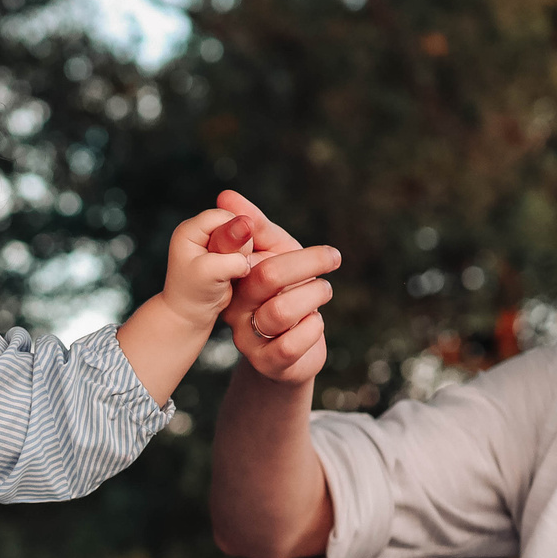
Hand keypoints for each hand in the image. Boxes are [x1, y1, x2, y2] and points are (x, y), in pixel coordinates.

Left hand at [158, 207, 259, 328]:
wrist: (191, 313)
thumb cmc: (193, 294)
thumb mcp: (209, 273)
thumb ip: (230, 251)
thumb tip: (248, 227)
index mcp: (189, 230)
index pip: (222, 216)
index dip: (235, 233)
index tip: (234, 256)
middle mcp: (200, 231)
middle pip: (235, 224)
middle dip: (240, 247)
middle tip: (228, 270)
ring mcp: (212, 241)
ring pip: (243, 237)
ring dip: (243, 255)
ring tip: (230, 273)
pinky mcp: (223, 251)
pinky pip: (245, 248)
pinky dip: (245, 260)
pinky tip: (236, 274)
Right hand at [210, 191, 336, 384]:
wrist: (291, 353)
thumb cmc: (284, 294)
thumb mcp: (274, 255)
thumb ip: (256, 226)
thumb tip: (225, 194)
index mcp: (233, 278)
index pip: (242, 251)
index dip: (272, 240)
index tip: (297, 242)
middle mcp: (234, 308)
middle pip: (268, 275)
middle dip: (307, 262)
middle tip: (332, 258)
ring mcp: (248, 338)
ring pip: (282, 310)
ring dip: (314, 295)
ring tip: (323, 291)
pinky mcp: (268, 363)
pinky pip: (290, 343)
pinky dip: (312, 328)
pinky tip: (315, 322)